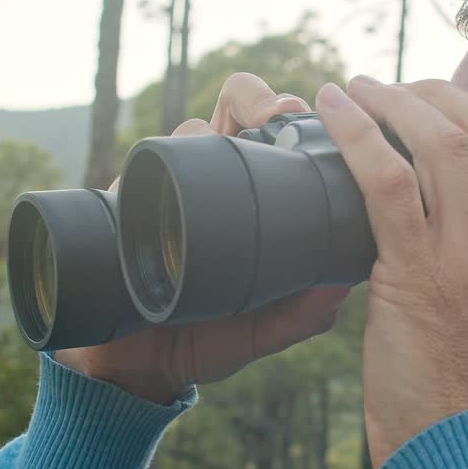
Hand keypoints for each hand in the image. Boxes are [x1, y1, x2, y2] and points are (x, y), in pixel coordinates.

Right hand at [57, 73, 349, 403]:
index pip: (276, 137)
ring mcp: (167, 188)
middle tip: (277, 114)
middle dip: (254, 98)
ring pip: (187, 131)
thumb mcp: (263, 331)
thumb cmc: (206, 342)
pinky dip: (153, 166)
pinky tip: (170, 175)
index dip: (290, 117)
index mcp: (253, 199)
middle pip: (233, 108)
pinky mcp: (125, 205)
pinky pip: (137, 170)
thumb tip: (342, 290)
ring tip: (226, 146)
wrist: (139, 369)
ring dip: (205, 131)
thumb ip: (301, 315)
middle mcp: (211, 181)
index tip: (301, 118)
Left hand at [316, 75, 467, 468]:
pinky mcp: (418, 275)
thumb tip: (446, 236)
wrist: (466, 464)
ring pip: (439, 144)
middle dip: (433, 94)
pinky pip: (387, 181)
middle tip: (389, 87)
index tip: (433, 104)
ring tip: (355, 89)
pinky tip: (332, 111)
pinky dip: (356, 134)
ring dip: (392, 102)